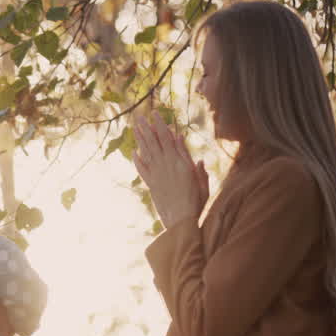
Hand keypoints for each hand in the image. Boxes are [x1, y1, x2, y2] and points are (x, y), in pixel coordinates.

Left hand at [133, 111, 206, 227]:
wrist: (181, 221)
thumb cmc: (196, 201)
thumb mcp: (200, 179)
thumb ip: (190, 158)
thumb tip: (182, 139)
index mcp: (178, 161)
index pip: (166, 138)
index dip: (159, 125)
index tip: (154, 114)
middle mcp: (165, 166)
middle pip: (153, 142)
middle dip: (146, 128)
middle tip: (139, 116)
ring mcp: (156, 175)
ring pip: (146, 153)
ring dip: (140, 140)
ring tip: (135, 128)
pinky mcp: (151, 185)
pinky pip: (142, 169)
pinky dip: (138, 160)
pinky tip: (134, 152)